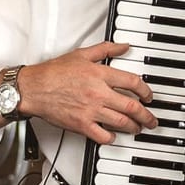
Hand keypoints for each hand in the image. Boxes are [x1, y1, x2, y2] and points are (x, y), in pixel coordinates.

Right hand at [18, 41, 156, 144]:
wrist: (33, 89)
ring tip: (138, 128)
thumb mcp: (81, 54)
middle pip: (132, 106)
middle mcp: (98, 93)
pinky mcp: (81, 125)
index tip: (148, 96)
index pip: (133, 82)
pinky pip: (103, 136)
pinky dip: (112, 138)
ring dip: (134, 127)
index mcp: (100, 74)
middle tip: (151, 119)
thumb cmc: (53, 73)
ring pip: (121, 122)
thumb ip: (106, 49)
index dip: (146, 90)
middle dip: (146, 115)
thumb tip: (124, 46)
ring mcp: (91, 110)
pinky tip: (113, 136)